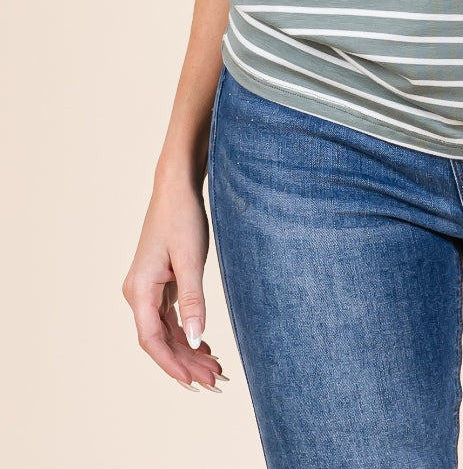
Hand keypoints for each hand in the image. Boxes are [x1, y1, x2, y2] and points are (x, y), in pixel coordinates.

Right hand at [122, 175, 228, 391]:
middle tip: (215, 380)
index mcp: (140, 289)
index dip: (171, 364)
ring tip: (214, 368)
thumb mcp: (190, 259)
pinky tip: (204, 346)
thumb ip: (193, 300)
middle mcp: (138, 293)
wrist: (176, 188)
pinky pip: (170, 318)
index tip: (192, 383)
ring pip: (166, 330)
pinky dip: (186, 332)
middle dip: (186, 362)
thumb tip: (194, 339)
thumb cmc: (181, 218)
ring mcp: (148, 289)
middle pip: (160, 339)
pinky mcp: (159, 283)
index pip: (152, 339)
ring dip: (188, 349)